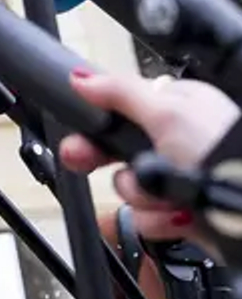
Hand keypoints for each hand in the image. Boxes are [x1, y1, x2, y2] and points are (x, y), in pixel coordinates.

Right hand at [58, 68, 240, 243]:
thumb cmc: (224, 152)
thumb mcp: (169, 111)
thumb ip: (120, 92)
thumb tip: (81, 77)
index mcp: (176, 109)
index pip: (119, 110)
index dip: (93, 123)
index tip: (74, 134)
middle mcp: (176, 143)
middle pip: (116, 150)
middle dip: (102, 160)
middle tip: (81, 160)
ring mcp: (179, 181)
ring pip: (129, 188)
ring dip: (143, 196)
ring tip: (167, 196)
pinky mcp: (183, 214)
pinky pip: (146, 220)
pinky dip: (160, 221)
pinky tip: (180, 216)